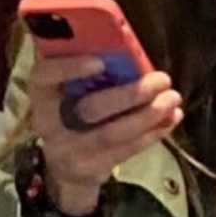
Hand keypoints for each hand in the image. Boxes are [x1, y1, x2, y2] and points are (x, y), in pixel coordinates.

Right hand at [24, 46, 178, 216]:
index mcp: (42, 93)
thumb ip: (87, 68)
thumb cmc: (73, 109)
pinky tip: (171, 118)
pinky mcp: (91, 168)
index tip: (101, 60)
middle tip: (162, 79)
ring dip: (148, 115)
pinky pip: (125, 151)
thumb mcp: (69, 87)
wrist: (65, 163)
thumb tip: (126, 48)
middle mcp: (49, 123)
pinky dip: (152, 133)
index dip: (70, 68)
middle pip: (89, 109)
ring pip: (112, 134)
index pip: (45, 76)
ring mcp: (69, 150)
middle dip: (130, 94)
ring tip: (173, 98)